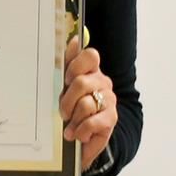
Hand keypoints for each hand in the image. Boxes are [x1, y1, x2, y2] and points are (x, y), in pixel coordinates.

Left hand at [59, 35, 115, 168]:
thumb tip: (75, 39)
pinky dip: (81, 130)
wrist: (88, 136)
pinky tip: (78, 134)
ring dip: (73, 119)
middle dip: (67, 100)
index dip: (76, 66)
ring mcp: (109, 100)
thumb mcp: (67, 87)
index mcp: (91, 71)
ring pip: (85, 104)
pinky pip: (91, 122)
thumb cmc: (75, 109)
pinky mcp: (111, 118)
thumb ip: (70, 62)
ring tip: (71, 126)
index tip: (67, 79)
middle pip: (81, 82)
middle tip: (64, 112)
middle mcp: (102, 83)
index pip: (90, 56)